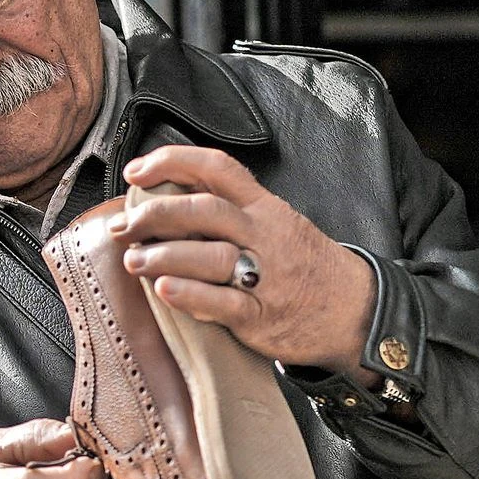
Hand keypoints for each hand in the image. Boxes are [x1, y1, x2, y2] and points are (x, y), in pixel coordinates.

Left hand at [118, 146, 380, 381]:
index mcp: (263, 207)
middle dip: (156, 214)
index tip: (135, 171)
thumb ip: (230, 209)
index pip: (216, 168)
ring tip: (133, 260)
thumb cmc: (302, 265)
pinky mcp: (261, 316)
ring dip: (164, 255)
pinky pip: (222, 303)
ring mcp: (264, 276)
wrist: (355, 310)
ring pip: (210, 256)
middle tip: (124, 226)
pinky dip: (190, 294)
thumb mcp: (275, 223)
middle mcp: (263, 234)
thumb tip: (167, 196)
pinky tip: (164, 290)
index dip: (172, 161)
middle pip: (205, 211)